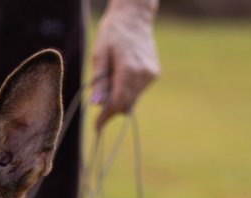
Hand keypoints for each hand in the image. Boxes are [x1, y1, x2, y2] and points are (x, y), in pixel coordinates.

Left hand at [90, 0, 160, 131]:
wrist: (134, 17)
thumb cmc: (112, 32)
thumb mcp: (99, 54)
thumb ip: (99, 80)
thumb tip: (97, 103)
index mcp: (129, 69)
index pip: (117, 102)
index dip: (106, 116)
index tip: (96, 127)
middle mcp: (143, 74)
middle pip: (126, 104)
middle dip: (111, 111)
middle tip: (98, 119)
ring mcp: (151, 74)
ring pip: (132, 99)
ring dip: (119, 100)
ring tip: (108, 86)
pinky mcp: (154, 73)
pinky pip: (138, 91)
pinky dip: (127, 92)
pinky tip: (119, 80)